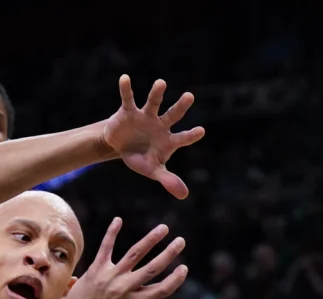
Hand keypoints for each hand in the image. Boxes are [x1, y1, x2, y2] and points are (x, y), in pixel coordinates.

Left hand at [64, 217, 186, 298]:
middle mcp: (125, 288)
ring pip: (135, 254)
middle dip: (169, 253)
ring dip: (151, 239)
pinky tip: (118, 219)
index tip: (184, 268)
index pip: (162, 289)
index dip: (175, 279)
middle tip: (181, 241)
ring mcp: (111, 276)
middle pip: (152, 268)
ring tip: (163, 229)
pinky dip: (112, 233)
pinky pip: (106, 247)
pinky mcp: (96, 269)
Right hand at [102, 75, 205, 198]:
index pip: (183, 138)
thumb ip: (168, 180)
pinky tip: (124, 78)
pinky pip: (128, 99)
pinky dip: (126, 89)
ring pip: (153, 103)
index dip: (191, 135)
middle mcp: (160, 125)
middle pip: (173, 115)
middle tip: (190, 96)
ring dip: (157, 93)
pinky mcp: (129, 111)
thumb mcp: (153, 170)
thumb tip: (184, 195)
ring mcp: (145, 116)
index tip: (201, 130)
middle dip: (181, 106)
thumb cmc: (141, 158)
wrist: (121, 147)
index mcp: (168, 140)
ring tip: (161, 82)